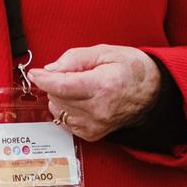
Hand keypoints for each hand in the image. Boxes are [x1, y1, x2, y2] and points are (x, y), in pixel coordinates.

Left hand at [28, 46, 161, 142]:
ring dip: (60, 97)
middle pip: (57, 98)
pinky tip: (81, 100)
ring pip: (58, 110)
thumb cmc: (132, 70)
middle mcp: (98, 110)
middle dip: (55, 83)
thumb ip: (75, 59)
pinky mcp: (92, 134)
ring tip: (79, 87)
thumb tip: (51, 69)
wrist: (152, 94)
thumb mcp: (106, 52)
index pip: (61, 86)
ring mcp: (95, 125)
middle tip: (72, 73)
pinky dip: (67, 109)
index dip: (43, 79)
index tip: (35, 73)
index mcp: (102, 86)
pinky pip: (65, 121)